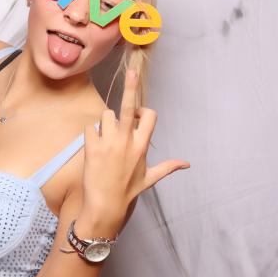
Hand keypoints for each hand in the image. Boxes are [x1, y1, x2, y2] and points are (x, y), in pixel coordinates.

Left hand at [78, 69, 188, 235]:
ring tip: (105, 141)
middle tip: (133, 69)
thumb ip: (168, 167)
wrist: (105, 206)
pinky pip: (90, 127)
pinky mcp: (92, 146)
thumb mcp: (150, 179)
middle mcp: (127, 140)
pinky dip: (91, 134)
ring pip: (106, 115)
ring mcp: (109, 142)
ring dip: (105, 123)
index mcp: (142, 146)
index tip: (138, 114)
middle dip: (132, 87)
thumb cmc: (127, 192)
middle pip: (130, 106)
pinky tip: (93, 148)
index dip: (144, 111)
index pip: (150, 116)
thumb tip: (187, 164)